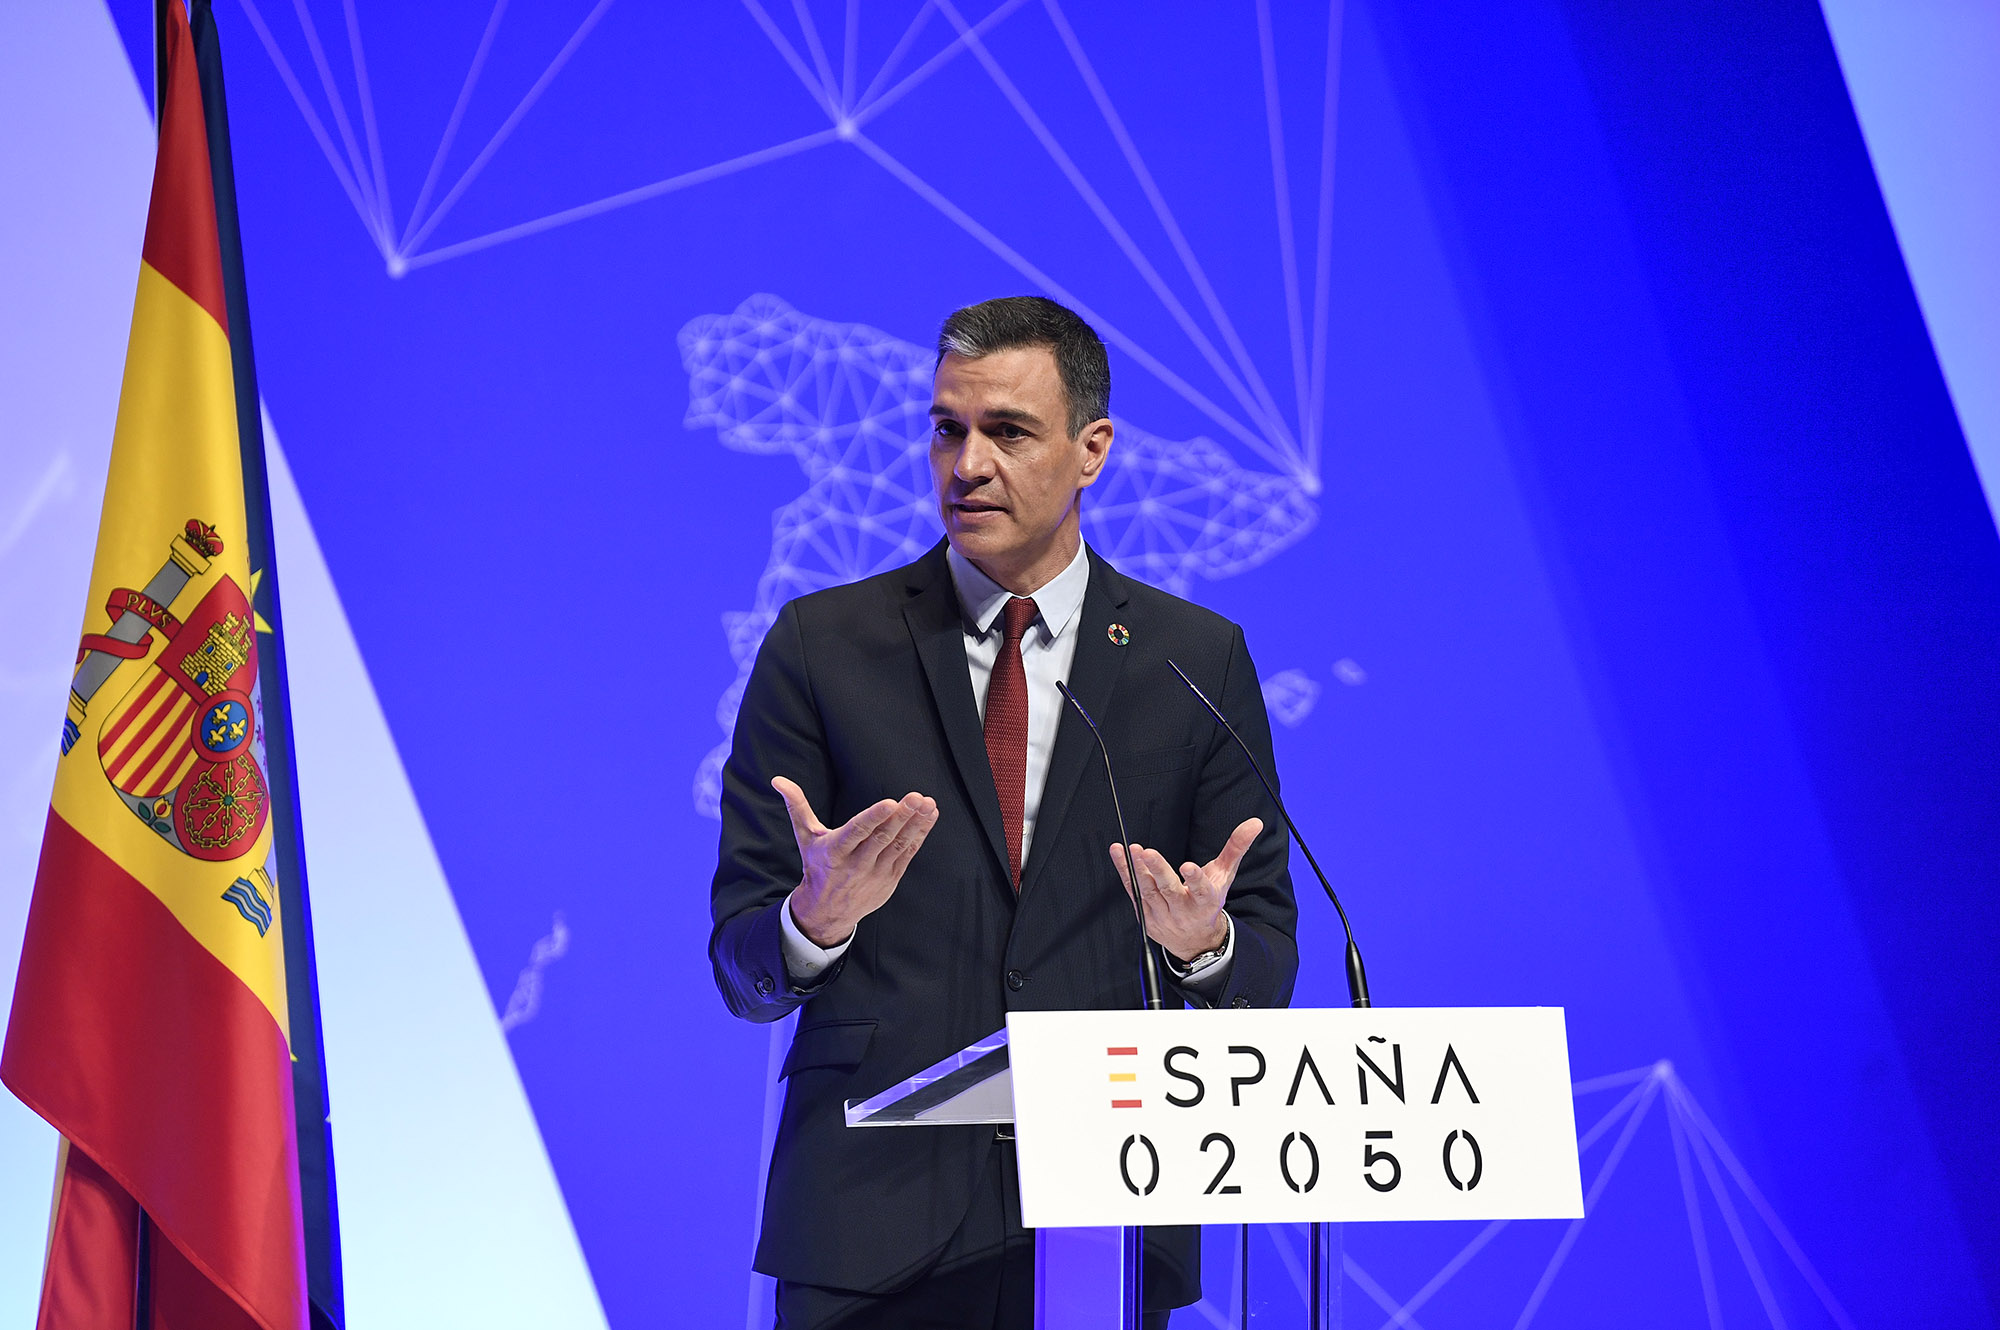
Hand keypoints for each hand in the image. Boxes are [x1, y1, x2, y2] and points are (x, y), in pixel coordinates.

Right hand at [776, 777, 937, 946]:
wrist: (827, 911)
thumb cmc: (817, 865)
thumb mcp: (805, 837)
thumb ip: (796, 806)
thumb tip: (778, 780)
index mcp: (835, 852)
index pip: (857, 832)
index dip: (874, 817)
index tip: (890, 802)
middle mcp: (856, 864)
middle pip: (882, 838)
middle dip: (902, 816)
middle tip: (917, 797)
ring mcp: (876, 874)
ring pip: (899, 845)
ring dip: (916, 824)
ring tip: (928, 804)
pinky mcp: (890, 879)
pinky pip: (908, 854)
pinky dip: (920, 835)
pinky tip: (930, 816)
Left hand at [1109, 817, 1262, 962]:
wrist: (1195, 940)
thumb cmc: (1209, 902)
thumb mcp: (1225, 876)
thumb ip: (1236, 848)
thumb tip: (1254, 823)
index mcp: (1206, 901)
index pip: (1201, 890)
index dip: (1195, 879)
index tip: (1188, 867)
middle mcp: (1184, 911)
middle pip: (1169, 890)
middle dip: (1158, 871)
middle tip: (1147, 852)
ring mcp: (1163, 916)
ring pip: (1149, 891)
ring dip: (1138, 870)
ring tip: (1132, 850)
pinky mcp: (1145, 916)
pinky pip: (1133, 891)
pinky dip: (1125, 872)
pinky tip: (1119, 854)